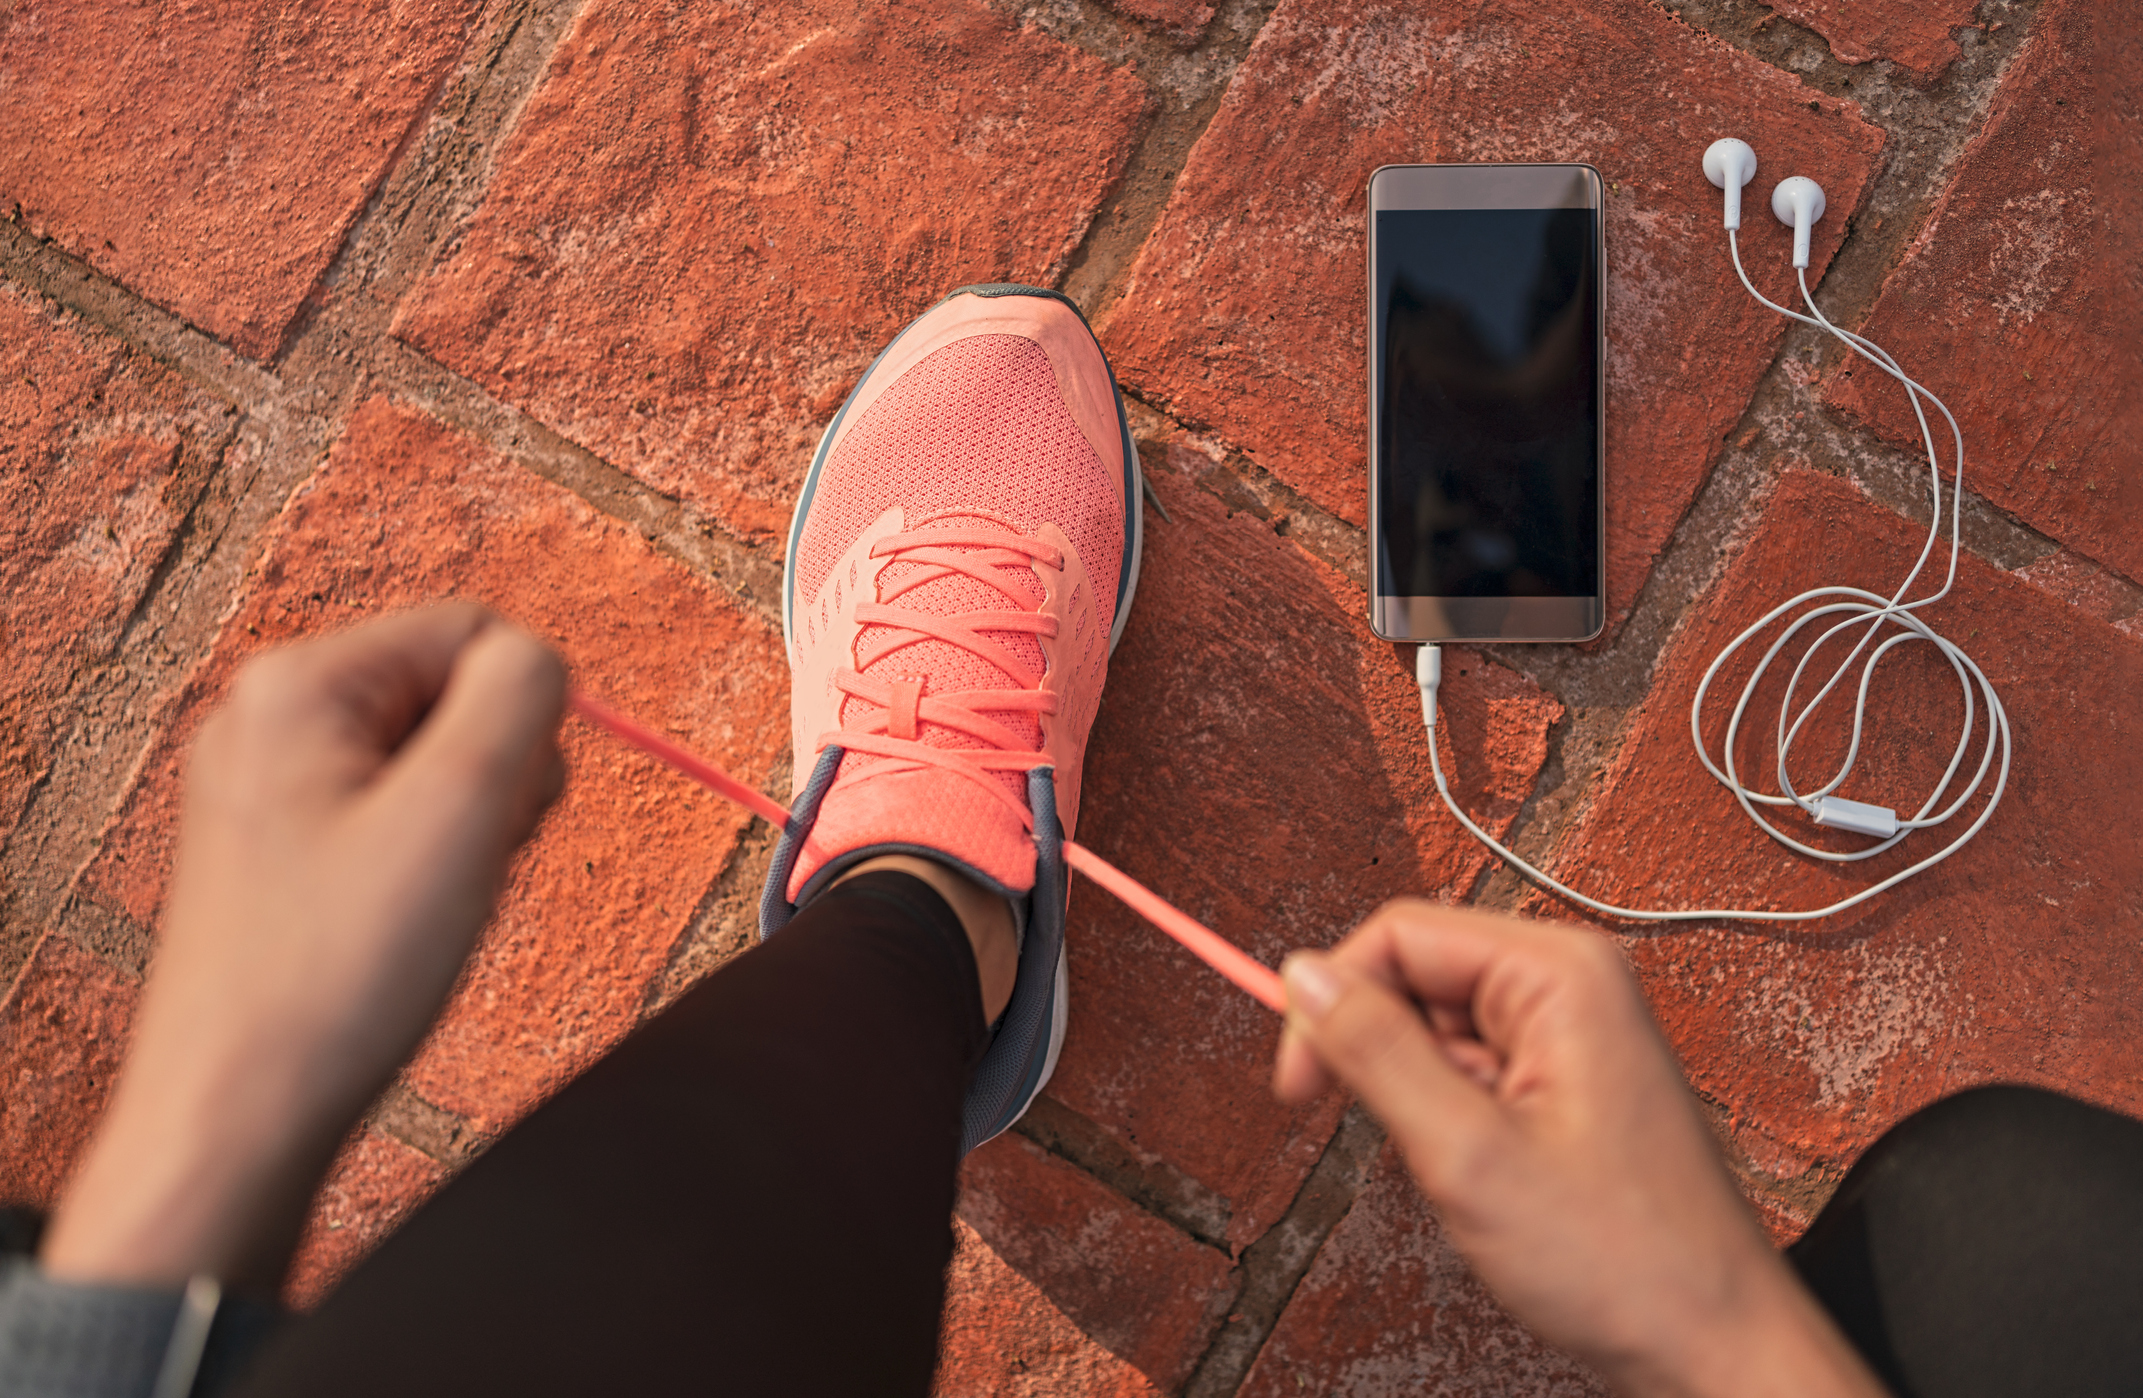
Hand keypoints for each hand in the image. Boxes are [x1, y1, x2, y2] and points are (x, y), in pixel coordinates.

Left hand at [42, 604, 565, 1289]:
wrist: (239, 1115)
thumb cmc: (340, 971)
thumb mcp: (461, 809)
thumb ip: (520, 698)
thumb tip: (541, 661)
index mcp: (299, 683)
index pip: (475, 633)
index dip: (523, 721)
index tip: (496, 813)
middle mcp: (269, 717)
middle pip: (453, 695)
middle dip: (494, 777)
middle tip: (459, 866)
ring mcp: (268, 786)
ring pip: (432, 761)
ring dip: (466, 826)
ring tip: (428, 904)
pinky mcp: (278, 848)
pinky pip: (394, 816)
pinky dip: (428, 863)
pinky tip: (402, 924)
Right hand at [1273, 902, 1884, 1397]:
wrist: (1711, 1345)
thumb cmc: (1624, 1262)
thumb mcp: (1466, 1154)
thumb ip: (1375, 1051)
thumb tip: (1302, 974)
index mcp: (1559, 974)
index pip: (1399, 934)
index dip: (1332, 1001)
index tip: (1298, 1083)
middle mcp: (1572, 984)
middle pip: (1417, 974)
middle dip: (1380, 1054)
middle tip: (1384, 1135)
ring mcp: (1574, 1032)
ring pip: (1437, 1029)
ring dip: (1418, 1097)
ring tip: (1462, 1170)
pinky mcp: (1569, 1078)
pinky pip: (1472, 1070)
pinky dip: (1451, 1121)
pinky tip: (1486, 1177)